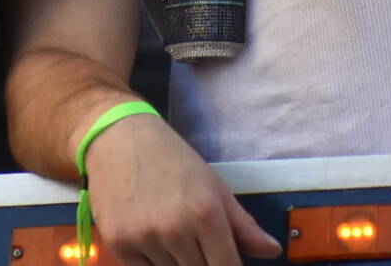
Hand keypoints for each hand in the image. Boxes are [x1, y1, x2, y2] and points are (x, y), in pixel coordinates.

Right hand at [83, 113, 281, 264]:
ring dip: (177, 263)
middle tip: (196, 240)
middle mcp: (175, 229)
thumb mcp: (213, 185)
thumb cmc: (171, 159)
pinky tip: (151, 237)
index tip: (225, 262)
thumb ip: (243, 225)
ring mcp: (144, 238)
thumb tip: (273, 251)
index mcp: (205, 213)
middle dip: (203, 263)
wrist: (117, 136)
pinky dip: (151, 263)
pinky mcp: (117, 243)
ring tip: (172, 234)